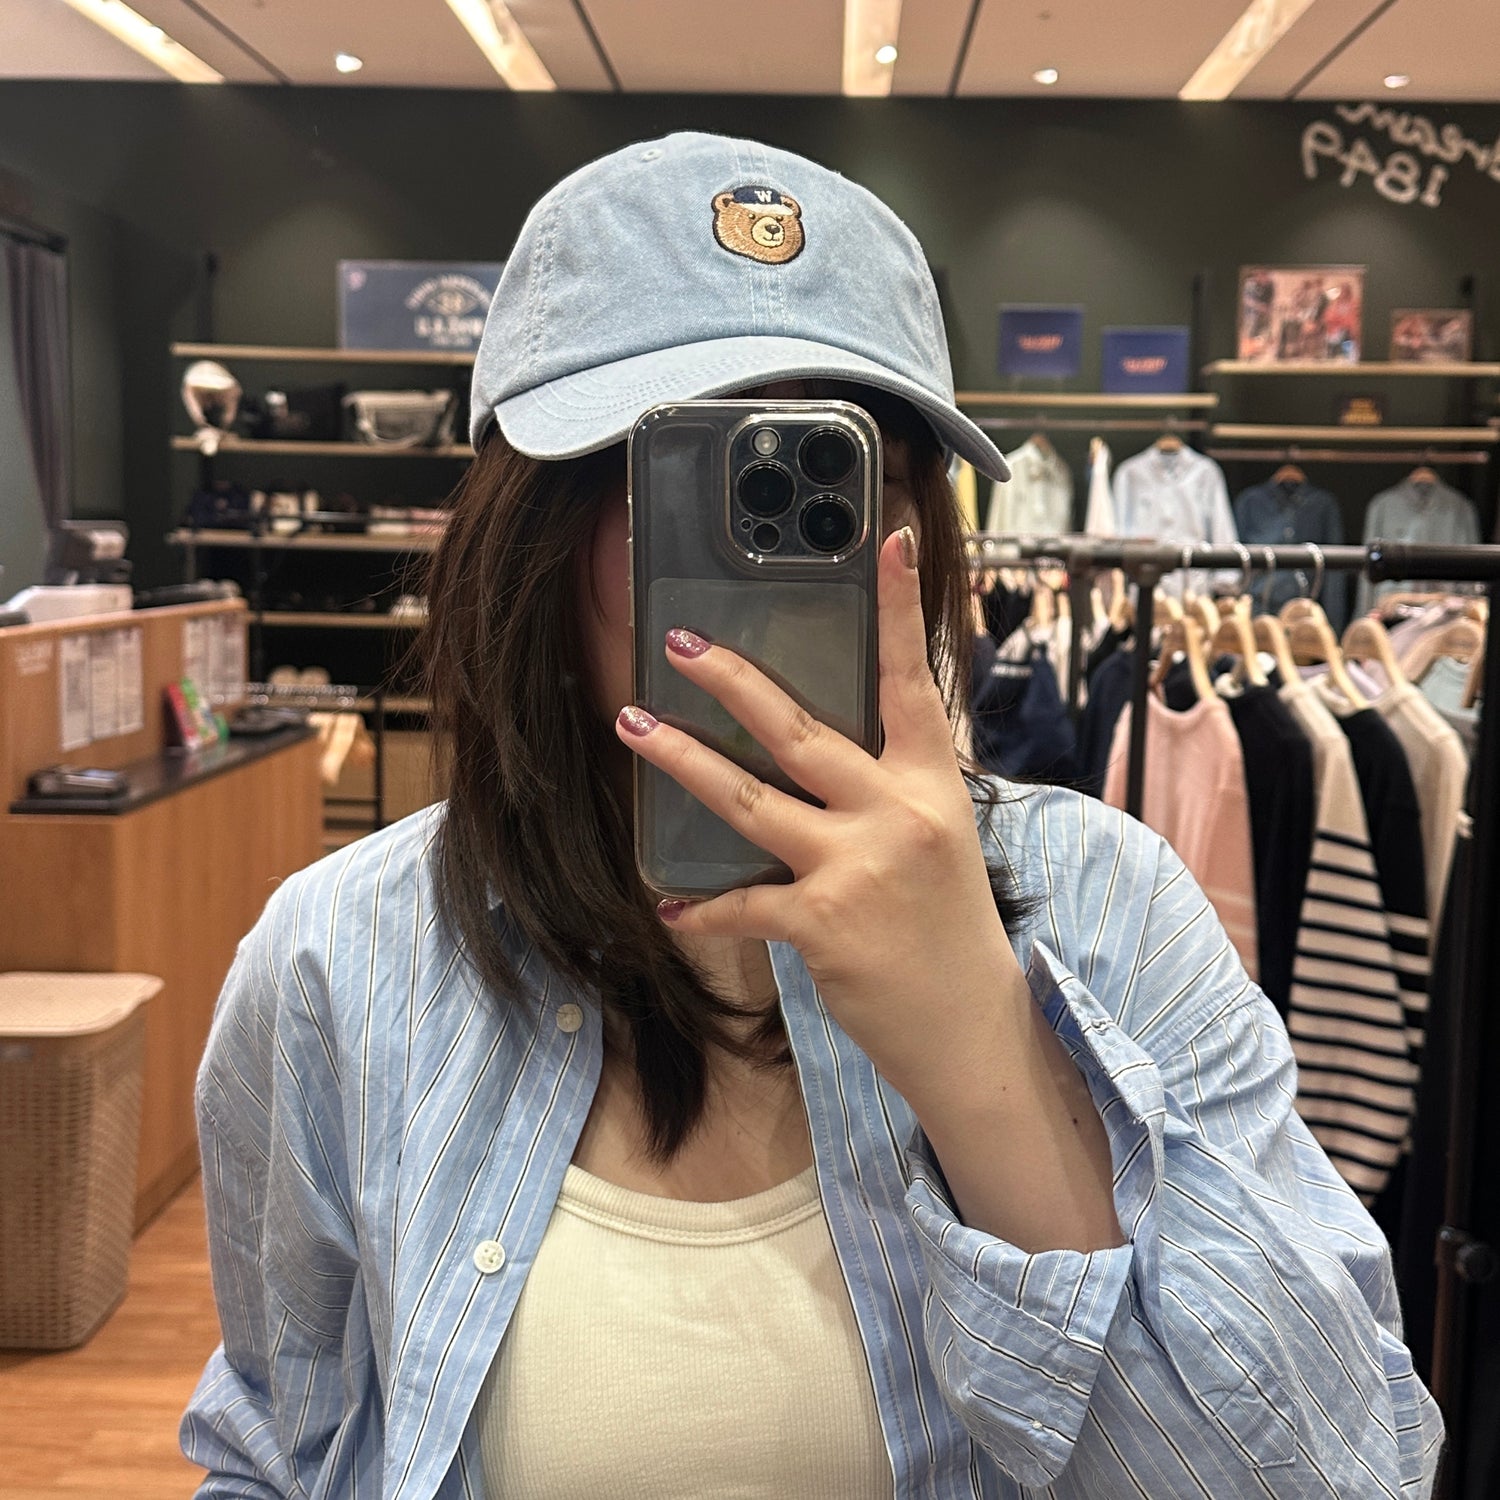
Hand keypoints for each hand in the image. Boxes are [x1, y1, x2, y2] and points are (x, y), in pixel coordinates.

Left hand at [615, 526, 1024, 1105]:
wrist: (972, 1023)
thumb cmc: (948, 926)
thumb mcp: (937, 837)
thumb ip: (885, 788)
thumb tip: (815, 748)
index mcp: (930, 783)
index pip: (913, 680)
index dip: (899, 609)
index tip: (890, 540)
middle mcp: (895, 813)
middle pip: (799, 730)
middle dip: (732, 681)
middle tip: (679, 643)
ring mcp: (856, 867)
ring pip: (748, 800)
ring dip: (681, 760)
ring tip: (631, 724)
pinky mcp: (821, 923)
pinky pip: (741, 905)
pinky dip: (701, 909)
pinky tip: (668, 906)